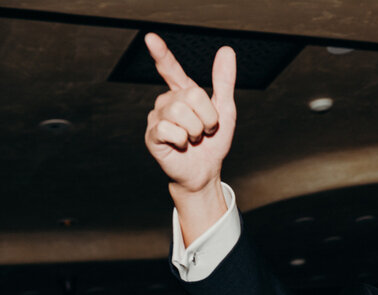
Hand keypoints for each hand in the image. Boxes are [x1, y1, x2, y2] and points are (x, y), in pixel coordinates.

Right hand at [143, 33, 235, 235]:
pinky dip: (184, 140)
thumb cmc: (213, 143)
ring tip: (194, 139)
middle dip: (208, 117)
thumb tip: (226, 51)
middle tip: (205, 131)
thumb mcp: (225, 111)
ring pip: (181, 113)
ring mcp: (157, 118)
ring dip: (197, 130)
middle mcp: (167, 102)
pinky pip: (171, 129)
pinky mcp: (152, 135)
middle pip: (191, 95)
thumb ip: (224, 81)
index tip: (151, 39)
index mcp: (182, 93)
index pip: (170, 69)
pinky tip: (182, 146)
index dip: (161, 54)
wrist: (205, 172)